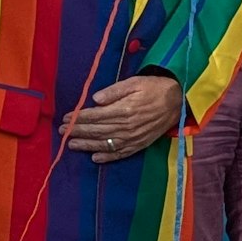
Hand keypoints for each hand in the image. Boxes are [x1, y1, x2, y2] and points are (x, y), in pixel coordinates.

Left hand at [62, 74, 185, 162]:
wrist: (179, 101)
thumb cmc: (156, 88)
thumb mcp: (136, 82)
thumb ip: (115, 91)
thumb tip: (95, 99)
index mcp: (124, 109)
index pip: (95, 115)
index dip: (78, 117)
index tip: (66, 117)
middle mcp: (127, 126)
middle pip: (97, 130)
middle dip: (77, 130)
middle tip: (62, 131)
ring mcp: (133, 138)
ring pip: (105, 144)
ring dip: (86, 145)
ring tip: (72, 144)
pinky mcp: (140, 145)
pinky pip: (120, 153)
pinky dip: (106, 157)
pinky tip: (94, 158)